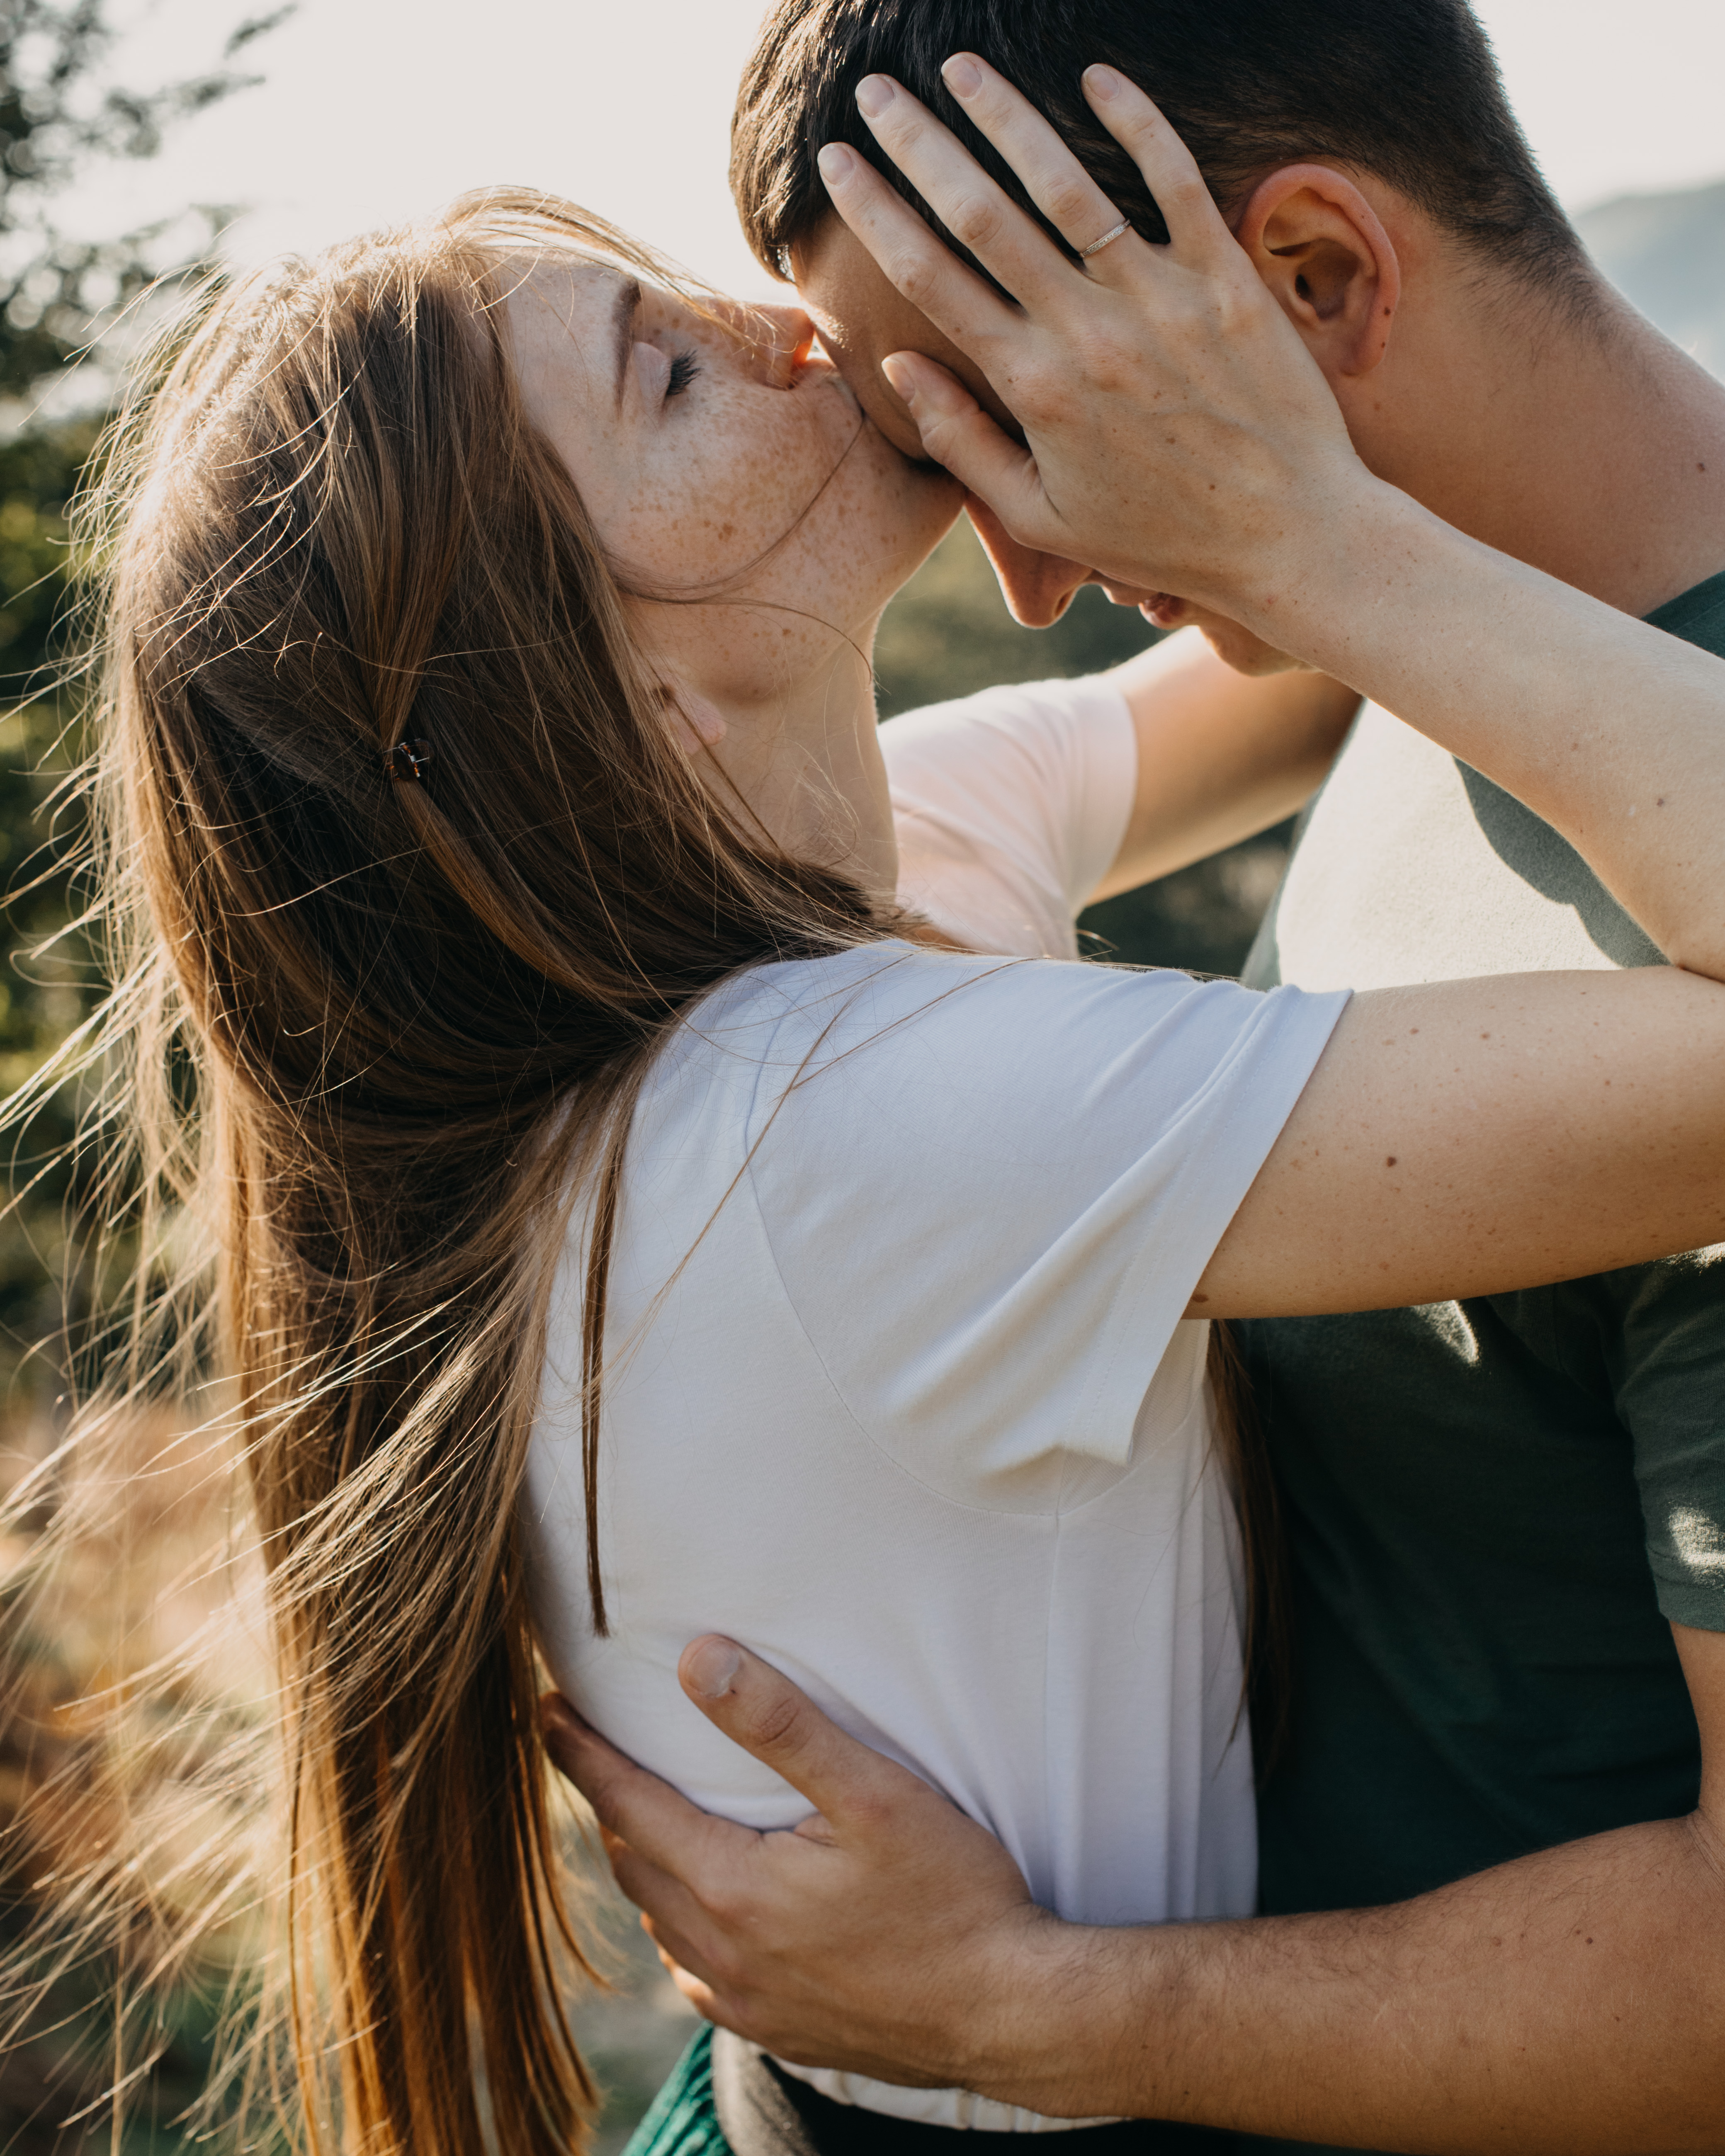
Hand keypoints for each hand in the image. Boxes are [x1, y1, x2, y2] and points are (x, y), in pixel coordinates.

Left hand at [541, 1638, 1084, 2099]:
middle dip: (609, 1802)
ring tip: (644, 1815)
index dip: (582, 1755)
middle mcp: (723, 1954)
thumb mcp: (875, 1793)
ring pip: (663, 1920)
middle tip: (591, 1750)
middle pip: (636, 1862)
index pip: (628, 1806)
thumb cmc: (953, 1896)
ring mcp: (749, 2002)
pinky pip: (699, 1973)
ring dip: (646, 1863)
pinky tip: (703, 1909)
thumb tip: (697, 1660)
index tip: (545, 1711)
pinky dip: (684, 1926)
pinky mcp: (780, 2029)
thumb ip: (782, 1725)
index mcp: (734, 1889)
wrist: (1011, 2013)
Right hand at [817, 56, 1370, 628]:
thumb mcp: (1042, 517)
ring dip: (1004, 115)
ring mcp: (1160, 301)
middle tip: (872, 91)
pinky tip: (1096, 76)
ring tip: (960, 66)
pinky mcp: (1227, 281)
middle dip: (917, 144)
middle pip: (980, 215)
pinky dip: (1136, 122)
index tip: (837, 164)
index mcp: (1033, 389)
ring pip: (1065, 184)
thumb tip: (899, 369)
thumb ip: (963, 446)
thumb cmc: (1161, 537)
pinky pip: (1175, 181)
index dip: (875, 212)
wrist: (1290, 539)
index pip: (931, 279)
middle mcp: (1087, 335)